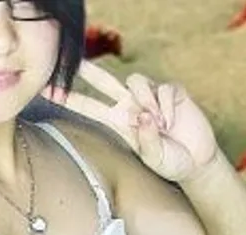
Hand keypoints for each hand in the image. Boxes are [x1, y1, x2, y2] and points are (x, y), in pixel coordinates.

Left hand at [44, 61, 218, 182]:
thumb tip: (143, 115)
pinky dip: (167, 106)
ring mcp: (150, 96)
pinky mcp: (171, 91)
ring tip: (160, 124)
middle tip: (76, 62)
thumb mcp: (153, 157)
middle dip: (90, 72)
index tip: (49, 92)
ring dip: (147, 101)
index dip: (70, 99)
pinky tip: (173, 121)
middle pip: (105, 82)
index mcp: (117, 121)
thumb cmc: (169, 162)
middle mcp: (130, 105)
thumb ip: (146, 138)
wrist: (196, 160)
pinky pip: (164, 89)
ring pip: (136, 81)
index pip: (89, 107)